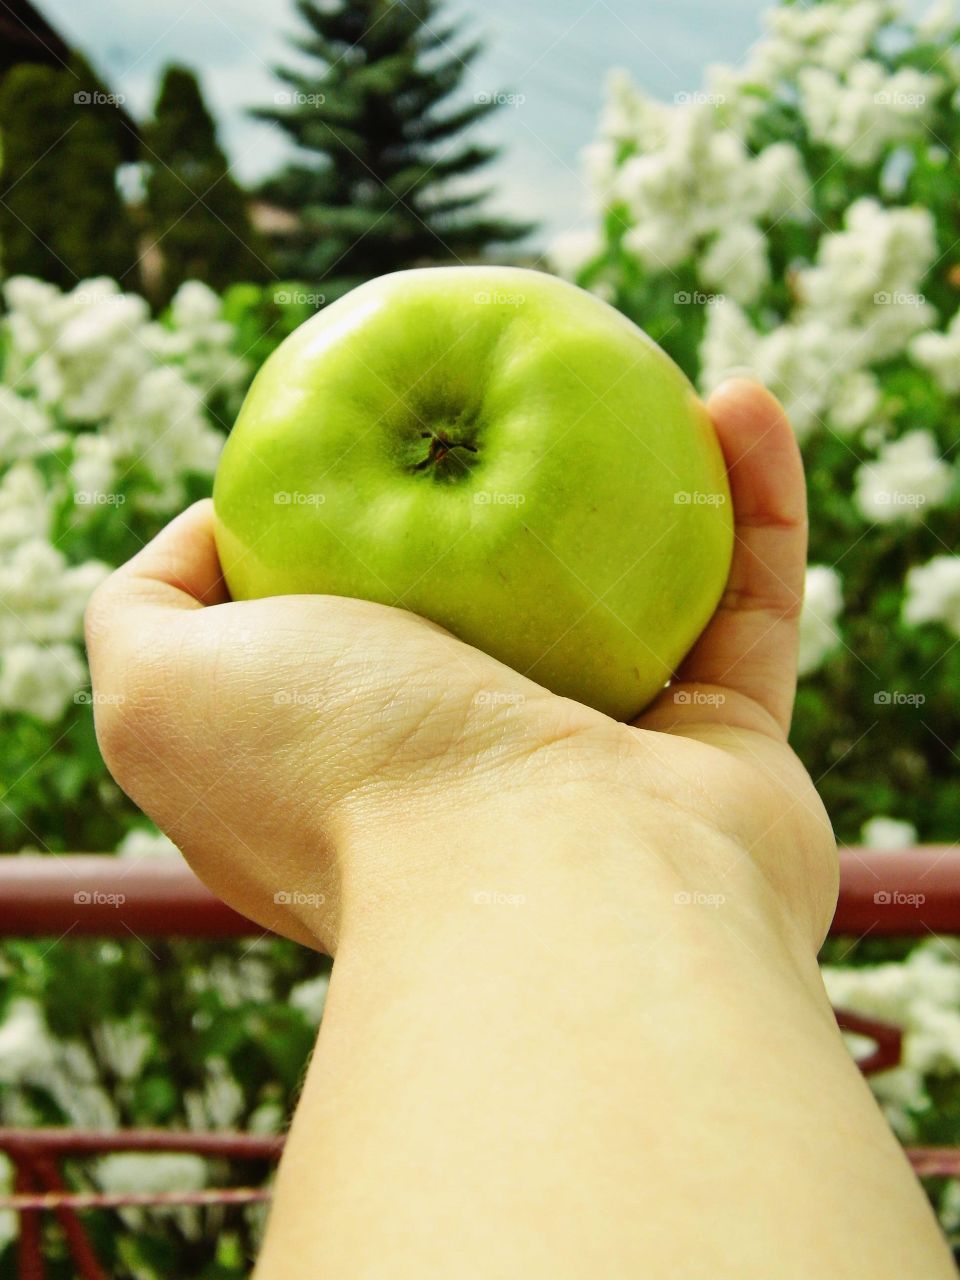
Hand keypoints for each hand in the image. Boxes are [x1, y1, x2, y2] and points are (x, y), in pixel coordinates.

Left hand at [86, 379, 835, 955]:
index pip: (363, 627)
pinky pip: (752, 610)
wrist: (546, 895)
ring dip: (664, 484)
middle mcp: (480, 766)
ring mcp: (608, 766)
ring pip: (645, 595)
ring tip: (661, 376)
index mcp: (360, 757)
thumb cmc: (352, 773)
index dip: (367, 523)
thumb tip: (215, 530)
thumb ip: (143, 613)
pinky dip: (757, 509)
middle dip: (525, 491)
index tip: (380, 432)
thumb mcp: (162, 686)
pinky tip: (748, 407)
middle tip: (539, 393)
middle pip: (509, 597)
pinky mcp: (721, 758)